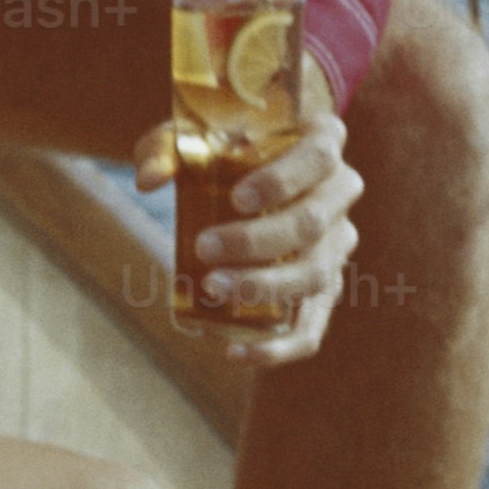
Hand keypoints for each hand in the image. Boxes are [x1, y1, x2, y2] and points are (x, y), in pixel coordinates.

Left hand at [146, 56, 362, 365]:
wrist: (248, 167)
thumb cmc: (221, 144)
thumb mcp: (193, 135)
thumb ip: (166, 148)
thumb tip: (148, 181)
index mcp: (322, 141)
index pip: (318, 157)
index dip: (283, 180)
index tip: (236, 198)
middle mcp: (340, 192)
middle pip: (312, 223)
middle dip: (258, 242)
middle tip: (204, 247)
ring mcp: (337, 243)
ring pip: (315, 275)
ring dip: (265, 288)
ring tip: (212, 287)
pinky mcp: (324, 286)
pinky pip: (313, 325)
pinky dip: (279, 347)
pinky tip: (236, 353)